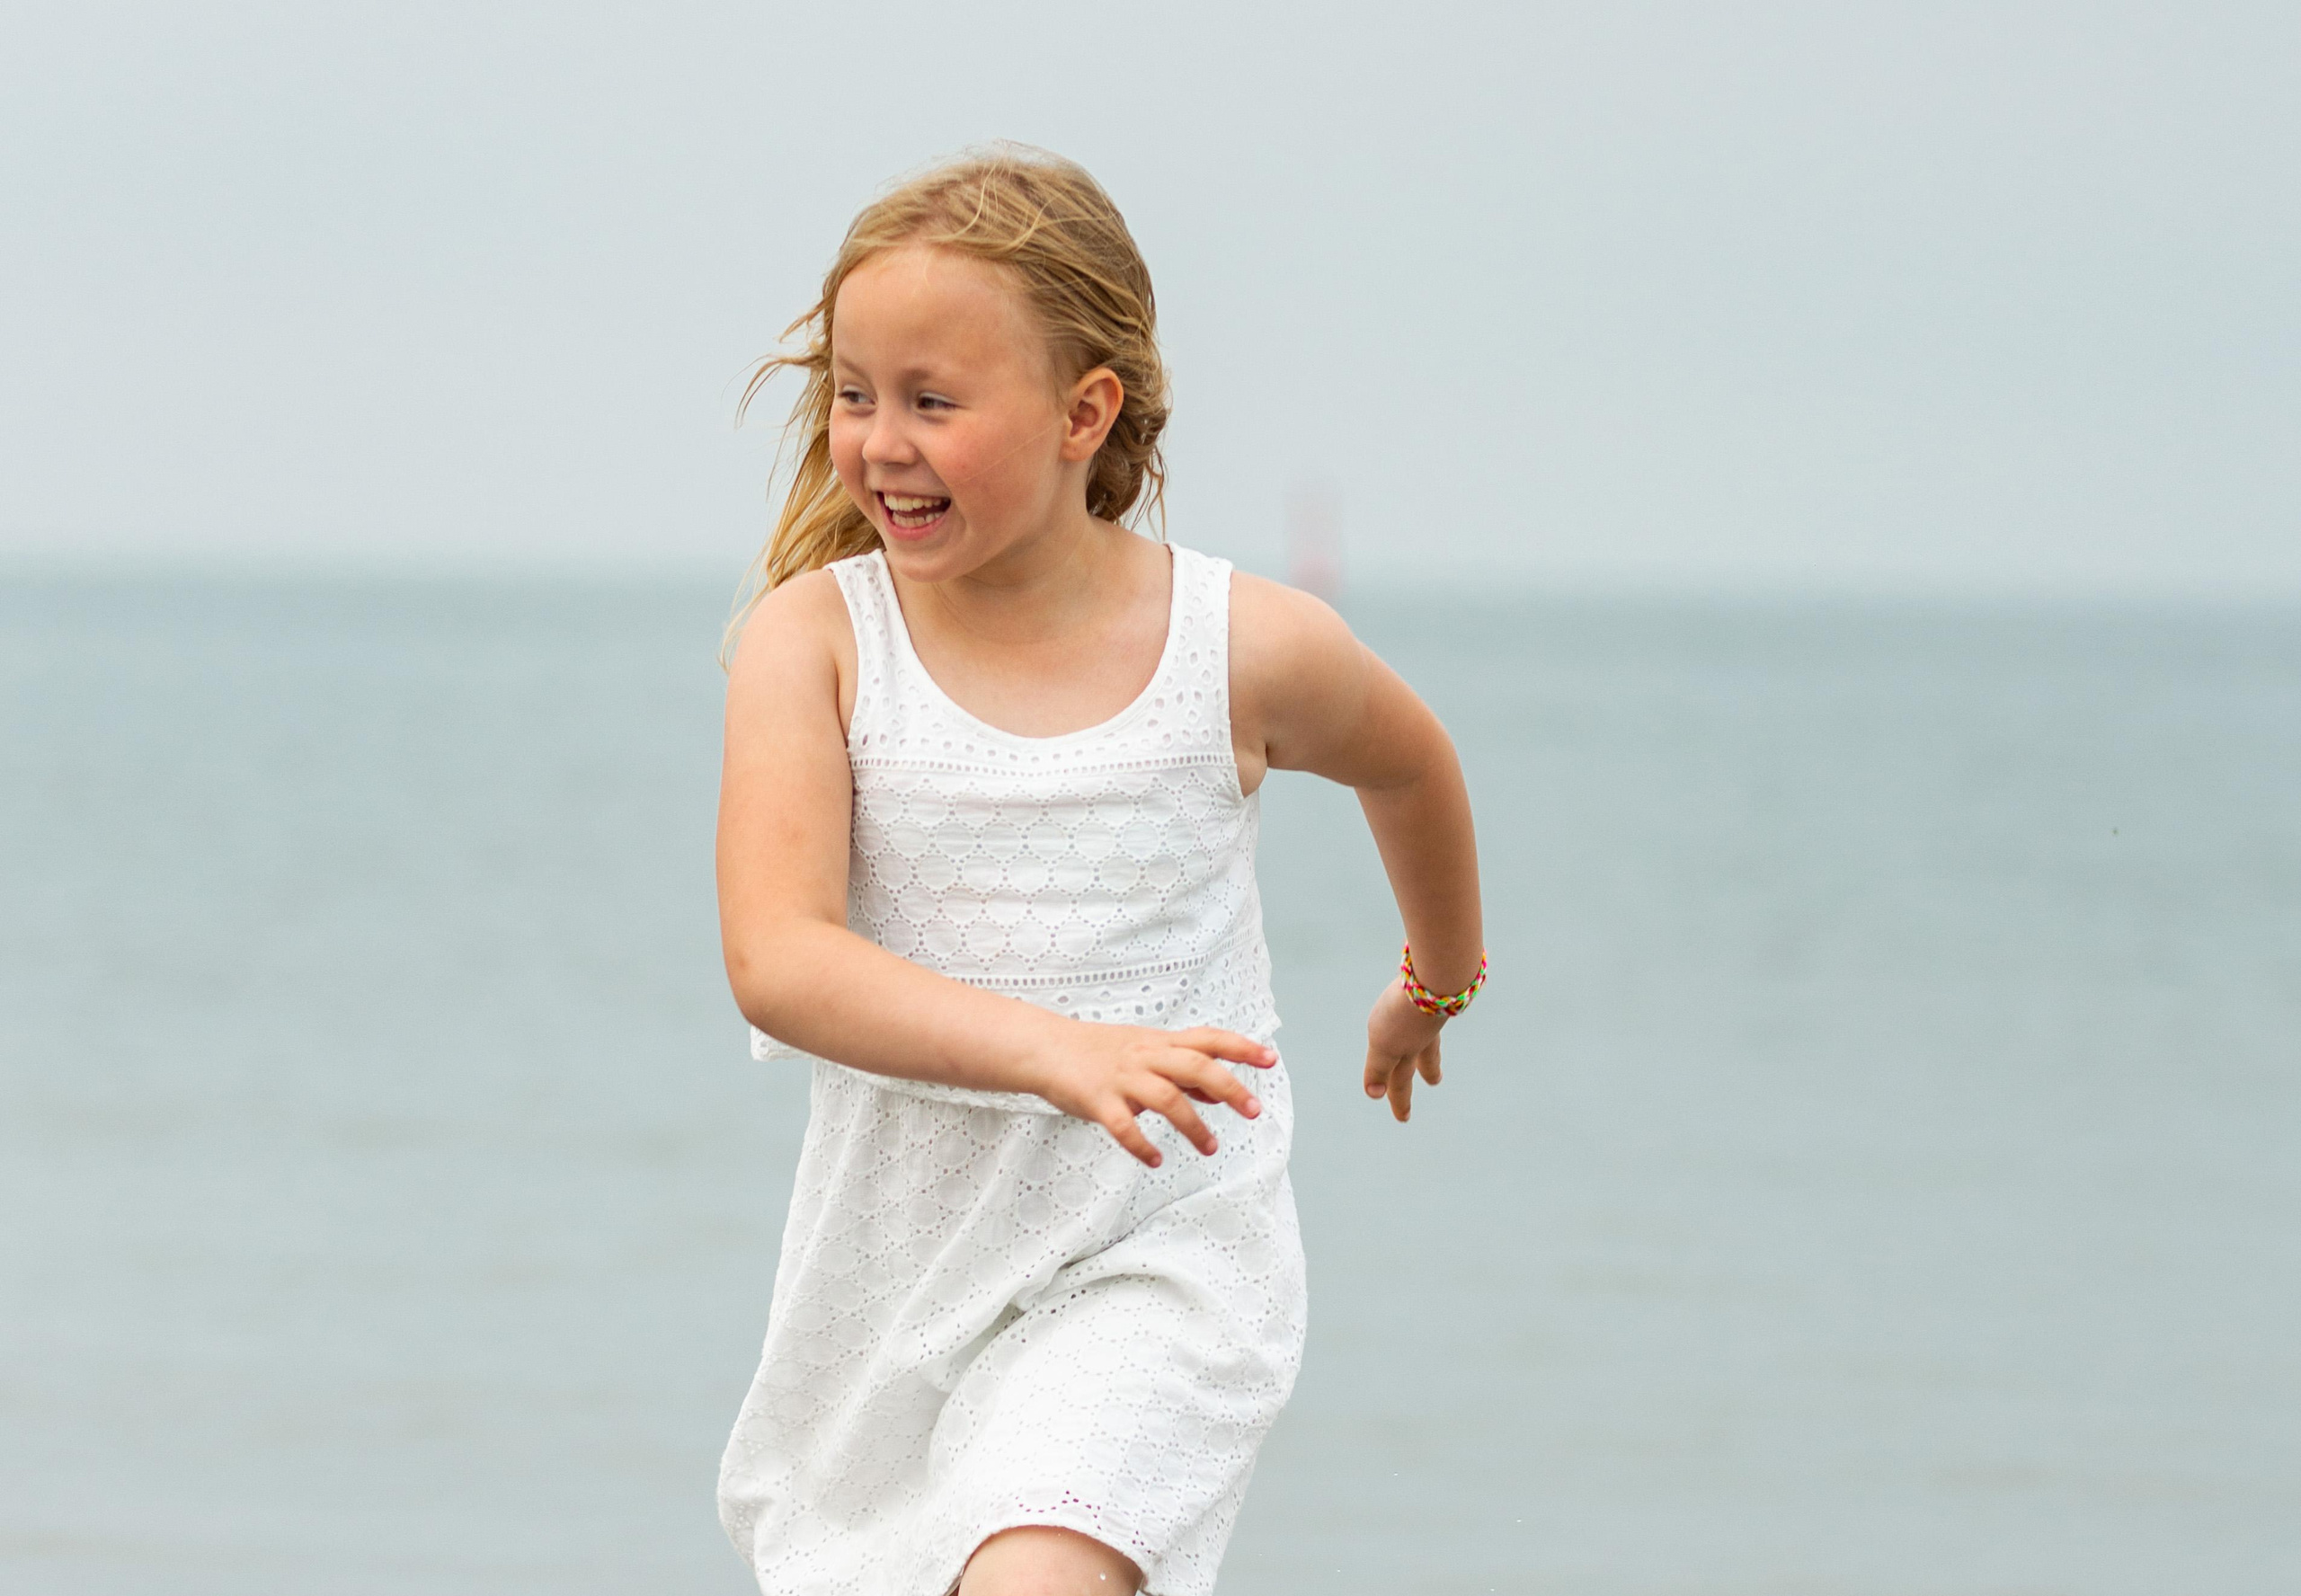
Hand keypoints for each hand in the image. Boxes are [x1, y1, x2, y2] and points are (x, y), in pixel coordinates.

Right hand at [1027, 1023, 1277, 1167]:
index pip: (1208, 1039)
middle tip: (1255, 1112)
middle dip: (1229, 1088)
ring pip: (1166, 1097)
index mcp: (1160, 1043)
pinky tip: (1155, 1160)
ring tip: (1211, 1148)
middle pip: (1195, 1066)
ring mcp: (1122, 1078)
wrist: (1046, 1048)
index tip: (1271, 1059)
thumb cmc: (1100, 1052)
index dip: (1240, 1047)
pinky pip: (1123, 1126)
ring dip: (1193, 1125)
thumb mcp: (1145, 1053)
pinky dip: (1141, 1145)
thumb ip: (1181, 1072)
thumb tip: (1219, 1093)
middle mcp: (1145, 1057)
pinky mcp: (1097, 1100)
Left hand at [1364, 980, 1443, 1121]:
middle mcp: (1424, 1032)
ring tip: (1435, 1048)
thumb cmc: (1406, 1013)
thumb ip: (1379, 1068)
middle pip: (1425, 1056)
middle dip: (1427, 1071)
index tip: (1403, 1118)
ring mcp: (1432, 1011)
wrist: (1436, 977)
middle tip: (1434, 1082)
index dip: (1398, 1099)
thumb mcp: (1385, 1044)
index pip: (1400, 1079)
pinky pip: (1434, 1005)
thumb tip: (1374, 1094)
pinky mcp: (1437, 990)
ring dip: (1432, 1043)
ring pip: (1432, 1032)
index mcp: (1409, 1049)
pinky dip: (1434, 1011)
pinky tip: (1431, 1001)